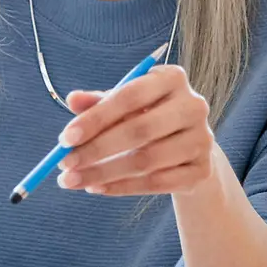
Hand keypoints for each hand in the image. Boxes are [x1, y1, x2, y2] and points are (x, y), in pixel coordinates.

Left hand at [58, 64, 216, 196]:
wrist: (187, 146)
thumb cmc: (148, 117)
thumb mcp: (124, 105)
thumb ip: (98, 102)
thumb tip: (73, 99)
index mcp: (172, 78)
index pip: (130, 96)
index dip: (96, 118)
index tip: (65, 139)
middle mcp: (193, 105)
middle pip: (140, 130)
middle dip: (96, 150)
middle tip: (65, 164)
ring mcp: (202, 139)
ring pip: (146, 160)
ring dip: (103, 173)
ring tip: (73, 180)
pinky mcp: (202, 170)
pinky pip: (156, 183)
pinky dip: (122, 188)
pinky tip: (97, 188)